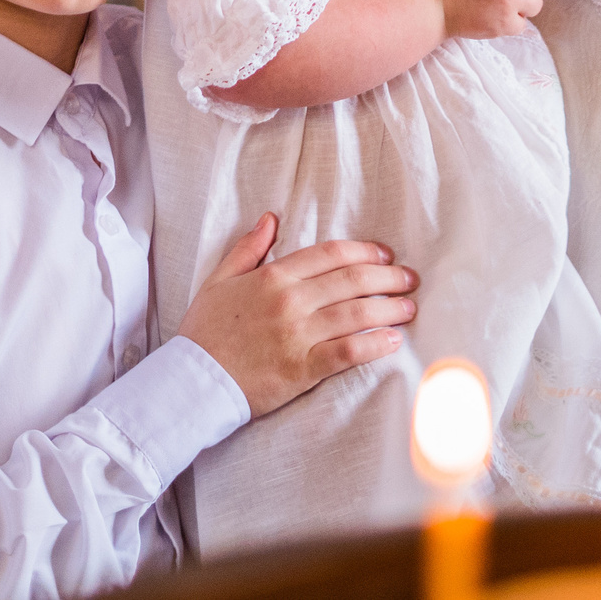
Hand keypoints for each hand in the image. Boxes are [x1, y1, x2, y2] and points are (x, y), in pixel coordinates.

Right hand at [176, 213, 419, 418]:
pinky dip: (374, 344)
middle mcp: (290, 301)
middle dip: (388, 276)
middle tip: (409, 279)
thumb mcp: (219, 280)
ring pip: (356, 313)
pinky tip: (393, 341)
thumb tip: (270, 218)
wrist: (191, 382)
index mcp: (273, 276)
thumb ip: (248, 248)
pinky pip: (347, 352)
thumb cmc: (204, 332)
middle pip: (352, 280)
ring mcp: (298, 335)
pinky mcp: (302, 369)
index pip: (331, 254)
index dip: (365, 250)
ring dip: (389, 308)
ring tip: (410, 307)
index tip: (385, 254)